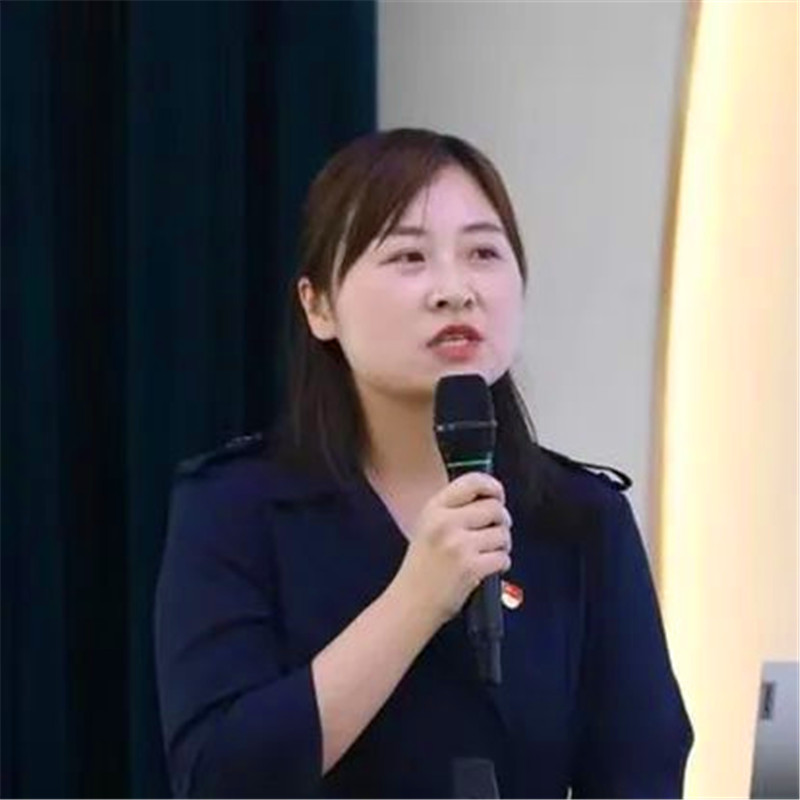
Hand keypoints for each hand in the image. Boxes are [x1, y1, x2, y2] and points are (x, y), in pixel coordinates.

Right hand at [390, 472, 512, 627]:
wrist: (411, 602)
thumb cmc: (422, 565)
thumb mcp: (428, 526)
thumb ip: (454, 510)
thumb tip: (491, 499)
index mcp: (434, 508)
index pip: (472, 481)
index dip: (492, 486)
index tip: (498, 496)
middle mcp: (445, 522)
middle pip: (494, 508)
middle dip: (502, 521)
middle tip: (496, 532)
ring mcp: (458, 545)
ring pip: (502, 534)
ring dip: (503, 545)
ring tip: (490, 553)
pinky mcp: (470, 568)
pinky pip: (502, 558)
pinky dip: (501, 564)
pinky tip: (490, 568)